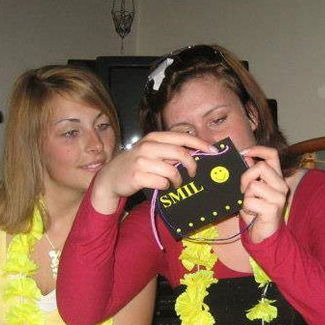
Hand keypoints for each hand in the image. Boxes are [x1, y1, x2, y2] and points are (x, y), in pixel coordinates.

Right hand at [91, 131, 216, 213]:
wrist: (111, 177)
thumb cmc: (136, 164)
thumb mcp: (150, 150)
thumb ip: (169, 149)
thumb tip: (196, 151)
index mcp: (154, 138)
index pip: (182, 137)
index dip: (200, 143)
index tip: (213, 151)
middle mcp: (147, 147)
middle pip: (180, 153)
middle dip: (192, 165)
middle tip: (193, 173)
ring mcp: (141, 162)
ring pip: (172, 171)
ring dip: (178, 180)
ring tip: (175, 183)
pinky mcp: (137, 177)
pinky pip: (162, 183)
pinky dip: (166, 187)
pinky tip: (162, 186)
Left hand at [239, 145, 289, 242]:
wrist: (263, 234)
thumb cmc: (256, 211)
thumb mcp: (251, 190)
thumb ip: (251, 174)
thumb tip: (246, 156)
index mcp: (277, 178)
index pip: (272, 155)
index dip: (258, 149)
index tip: (243, 153)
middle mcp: (282, 185)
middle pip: (261, 166)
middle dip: (245, 177)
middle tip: (243, 191)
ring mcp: (279, 197)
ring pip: (253, 185)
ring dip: (245, 196)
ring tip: (250, 204)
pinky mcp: (273, 208)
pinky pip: (250, 201)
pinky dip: (246, 207)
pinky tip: (252, 213)